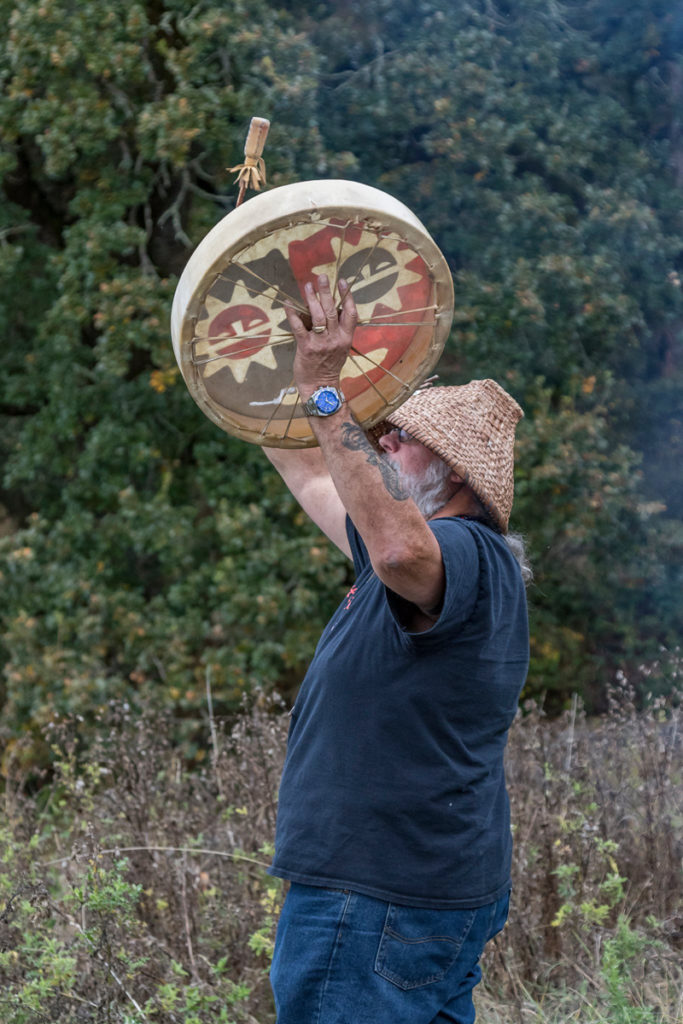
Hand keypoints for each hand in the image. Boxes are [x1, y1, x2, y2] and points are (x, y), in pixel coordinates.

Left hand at [285, 274, 357, 398]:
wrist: (320, 387)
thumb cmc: (329, 366)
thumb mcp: (341, 348)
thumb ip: (339, 330)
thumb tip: (333, 309)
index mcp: (346, 338)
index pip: (351, 313)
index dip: (348, 296)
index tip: (342, 281)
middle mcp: (335, 339)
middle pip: (332, 310)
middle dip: (326, 291)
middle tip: (321, 277)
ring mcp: (321, 343)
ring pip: (318, 316)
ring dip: (312, 299)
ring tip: (307, 285)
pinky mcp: (306, 348)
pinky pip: (298, 327)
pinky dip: (292, 314)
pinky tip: (288, 304)